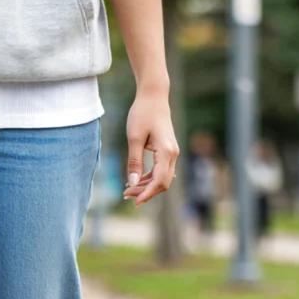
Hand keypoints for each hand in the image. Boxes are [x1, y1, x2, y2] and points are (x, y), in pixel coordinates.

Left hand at [123, 90, 178, 206]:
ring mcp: (172, 152)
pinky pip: (161, 169)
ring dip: (147, 185)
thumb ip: (134, 161)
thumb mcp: (134, 137)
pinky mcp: (168, 150)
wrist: (153, 96)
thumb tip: (132, 183)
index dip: (147, 194)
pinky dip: (149, 177)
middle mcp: (173, 154)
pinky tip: (136, 179)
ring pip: (162, 177)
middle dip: (145, 192)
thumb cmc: (142, 113)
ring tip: (127, 189)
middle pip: (163, 183)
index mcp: (166, 152)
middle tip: (125, 194)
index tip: (134, 201)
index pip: (159, 181)